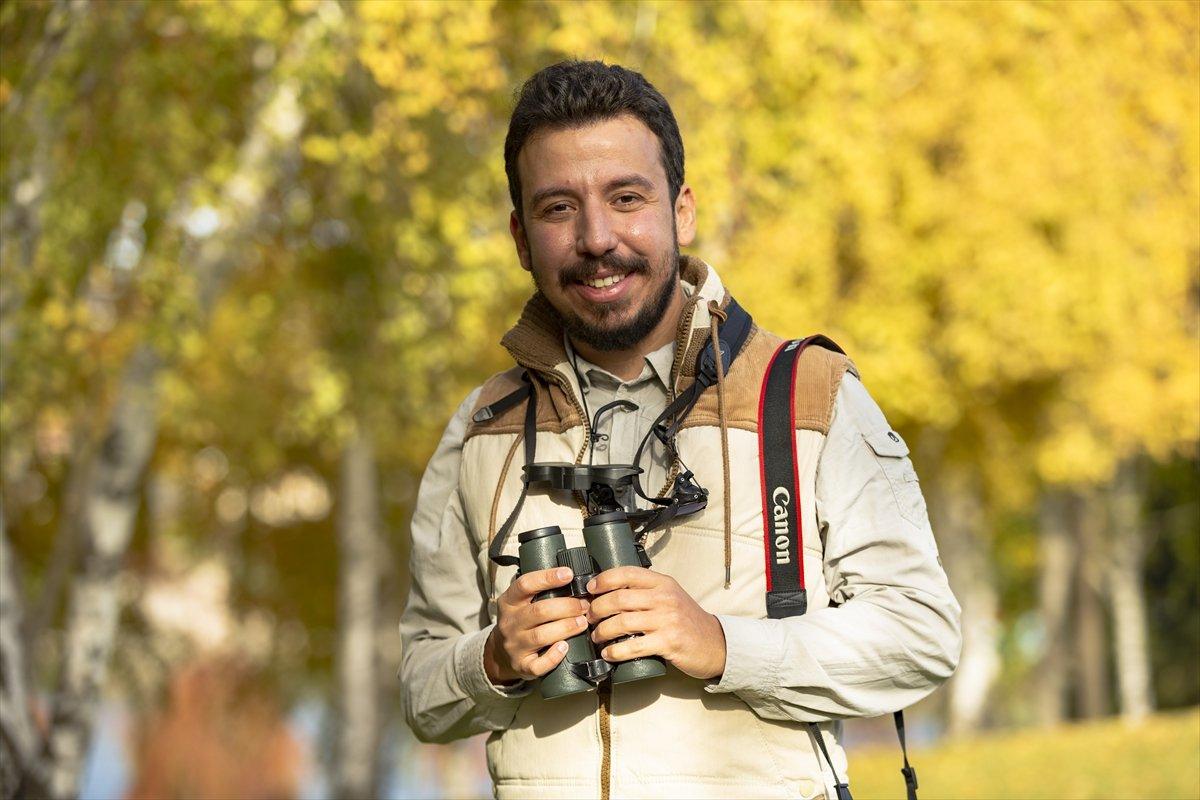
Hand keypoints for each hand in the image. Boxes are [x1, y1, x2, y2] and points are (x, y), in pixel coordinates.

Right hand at [484, 567, 590, 684]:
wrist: (500, 651)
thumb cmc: (521, 620)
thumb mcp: (521, 601)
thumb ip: (540, 591)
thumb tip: (572, 578)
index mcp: (509, 602)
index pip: (525, 585)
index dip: (547, 578)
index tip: (568, 574)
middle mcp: (510, 622)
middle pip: (539, 611)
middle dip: (566, 607)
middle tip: (584, 606)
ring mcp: (514, 645)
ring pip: (541, 636)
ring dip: (566, 627)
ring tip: (583, 623)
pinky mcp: (522, 665)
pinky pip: (538, 664)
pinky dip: (554, 657)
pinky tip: (565, 647)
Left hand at [585, 566, 725, 679]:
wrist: (715, 643)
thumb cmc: (687, 621)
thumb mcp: (670, 596)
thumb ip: (646, 591)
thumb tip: (609, 592)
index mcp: (662, 583)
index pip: (627, 573)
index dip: (603, 579)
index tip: (589, 589)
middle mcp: (664, 598)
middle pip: (619, 598)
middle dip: (597, 609)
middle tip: (589, 618)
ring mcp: (667, 620)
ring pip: (622, 622)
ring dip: (602, 631)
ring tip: (596, 637)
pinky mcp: (668, 643)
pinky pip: (633, 646)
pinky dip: (615, 651)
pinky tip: (609, 653)